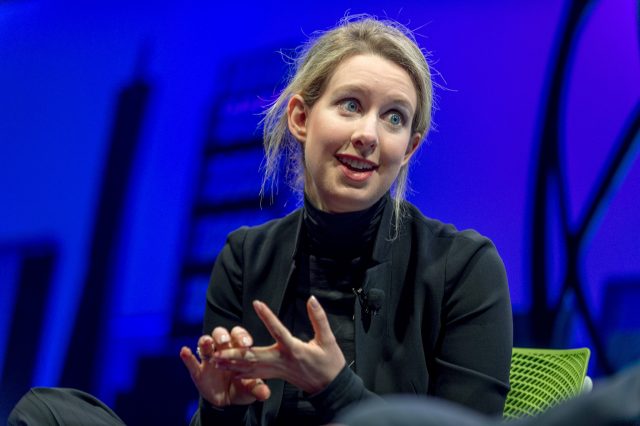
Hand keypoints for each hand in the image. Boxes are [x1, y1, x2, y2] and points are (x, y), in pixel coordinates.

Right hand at [180, 326, 270, 406]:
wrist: (227, 401)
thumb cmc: (242, 387)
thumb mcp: (251, 388)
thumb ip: (257, 389)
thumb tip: (265, 394)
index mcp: (237, 349)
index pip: (238, 337)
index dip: (241, 337)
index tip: (246, 343)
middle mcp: (222, 350)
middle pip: (220, 335)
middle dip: (222, 336)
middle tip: (225, 341)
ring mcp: (208, 359)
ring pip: (204, 344)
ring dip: (205, 342)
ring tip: (207, 342)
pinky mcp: (198, 371)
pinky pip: (191, 362)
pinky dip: (187, 356)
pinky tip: (184, 351)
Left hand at [213, 296, 345, 393]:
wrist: (331, 388)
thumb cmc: (330, 363)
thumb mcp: (328, 339)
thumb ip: (318, 318)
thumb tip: (311, 299)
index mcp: (294, 350)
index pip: (278, 330)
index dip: (267, 316)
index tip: (256, 303)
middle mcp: (282, 360)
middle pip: (254, 356)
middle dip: (235, 354)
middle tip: (217, 351)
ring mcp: (278, 370)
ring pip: (251, 367)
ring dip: (232, 364)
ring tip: (215, 359)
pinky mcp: (276, 375)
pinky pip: (255, 374)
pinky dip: (240, 372)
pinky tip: (228, 369)